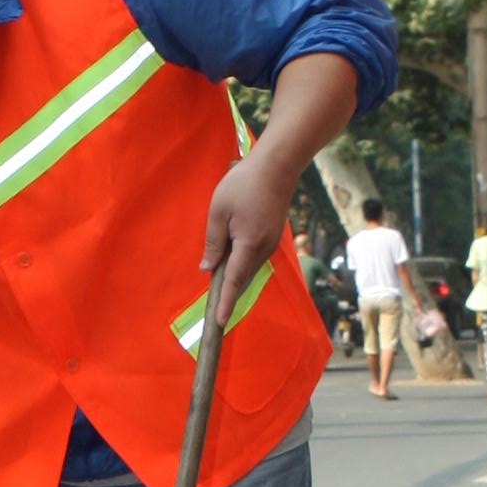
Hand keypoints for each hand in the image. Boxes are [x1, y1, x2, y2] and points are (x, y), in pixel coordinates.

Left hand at [201, 150, 292, 315]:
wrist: (277, 166)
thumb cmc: (243, 184)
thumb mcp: (219, 211)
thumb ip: (213, 242)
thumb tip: (208, 268)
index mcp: (248, 244)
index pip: (234, 281)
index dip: (225, 302)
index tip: (219, 321)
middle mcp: (263, 248)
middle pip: (242, 277)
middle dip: (227, 289)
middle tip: (211, 300)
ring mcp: (270, 243)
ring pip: (248, 267)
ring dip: (234, 273)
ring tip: (218, 272)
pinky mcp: (272, 236)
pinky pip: (253, 256)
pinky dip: (242, 261)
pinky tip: (231, 254)